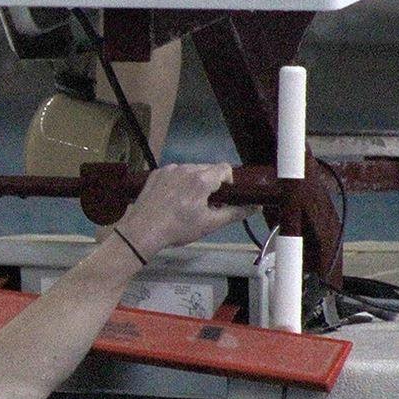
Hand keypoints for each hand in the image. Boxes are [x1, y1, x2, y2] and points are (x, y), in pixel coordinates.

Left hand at [114, 163, 250, 258]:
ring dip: (194, 182)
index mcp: (201, 179)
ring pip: (191, 170)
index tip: (223, 197)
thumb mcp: (210, 223)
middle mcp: (186, 168)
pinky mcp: (156, 173)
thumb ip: (235, 212)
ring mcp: (168, 169)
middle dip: (211, 183)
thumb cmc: (178, 228)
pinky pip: (174, 173)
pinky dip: (178, 182)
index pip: (225, 168)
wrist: (142, 230)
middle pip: (208, 169)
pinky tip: (172, 198)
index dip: (228, 181)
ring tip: (187, 202)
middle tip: (206, 203)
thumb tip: (256, 206)